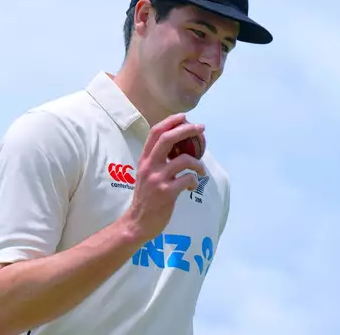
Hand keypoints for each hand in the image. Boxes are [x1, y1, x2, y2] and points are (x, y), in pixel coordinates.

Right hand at [121, 113, 205, 242]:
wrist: (137, 223)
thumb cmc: (146, 198)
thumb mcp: (146, 174)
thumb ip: (157, 161)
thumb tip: (179, 147)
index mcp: (144, 159)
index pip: (155, 132)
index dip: (171, 121)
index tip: (184, 117)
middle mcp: (149, 166)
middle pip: (168, 139)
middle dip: (187, 130)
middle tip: (200, 128)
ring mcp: (157, 179)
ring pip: (184, 160)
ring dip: (197, 163)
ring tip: (201, 170)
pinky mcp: (166, 193)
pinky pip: (187, 179)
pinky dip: (194, 180)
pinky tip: (192, 185)